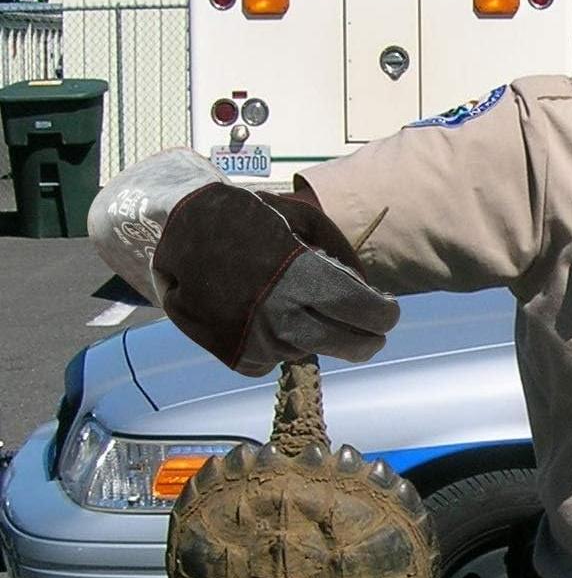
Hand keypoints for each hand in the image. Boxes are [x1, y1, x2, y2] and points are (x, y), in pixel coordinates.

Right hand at [151, 181, 398, 375]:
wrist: (176, 232)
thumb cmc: (245, 219)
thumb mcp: (301, 219)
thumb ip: (341, 253)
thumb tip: (367, 289)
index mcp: (304, 277)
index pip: (366, 312)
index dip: (385, 315)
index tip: (388, 312)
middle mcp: (284, 316)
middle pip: (350, 346)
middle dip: (368, 339)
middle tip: (372, 329)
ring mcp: (260, 342)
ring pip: (314, 352)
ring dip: (320, 336)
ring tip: (306, 310)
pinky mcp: (240, 358)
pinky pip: (278, 359)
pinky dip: (282, 344)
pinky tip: (269, 317)